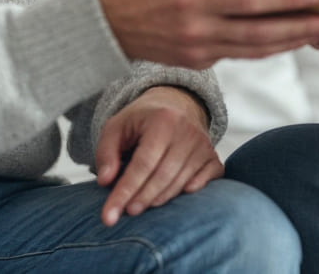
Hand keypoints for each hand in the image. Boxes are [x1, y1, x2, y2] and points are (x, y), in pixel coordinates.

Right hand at [96, 0, 318, 68]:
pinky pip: (245, 53)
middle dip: (292, 3)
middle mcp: (195, 10)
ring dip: (295, 33)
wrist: (103, 25)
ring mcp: (199, 38)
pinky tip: (298, 39)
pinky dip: (274, 47)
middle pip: (252, 7)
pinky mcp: (200, 58)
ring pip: (256, 39)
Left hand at [96, 86, 220, 226]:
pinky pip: (207, 180)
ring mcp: (203, 144)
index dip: (126, 190)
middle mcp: (187, 131)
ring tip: (140, 207)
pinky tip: (176, 198)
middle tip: (126, 212)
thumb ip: (106, 152)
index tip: (109, 215)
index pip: (143, 163)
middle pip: (163, 175)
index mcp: (162, 120)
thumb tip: (106, 181)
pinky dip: (193, 192)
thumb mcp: (116, 127)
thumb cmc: (142, 120)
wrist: (176, 103)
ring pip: (181, 181)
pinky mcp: (212, 156)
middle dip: (142, 198)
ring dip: (160, 199)